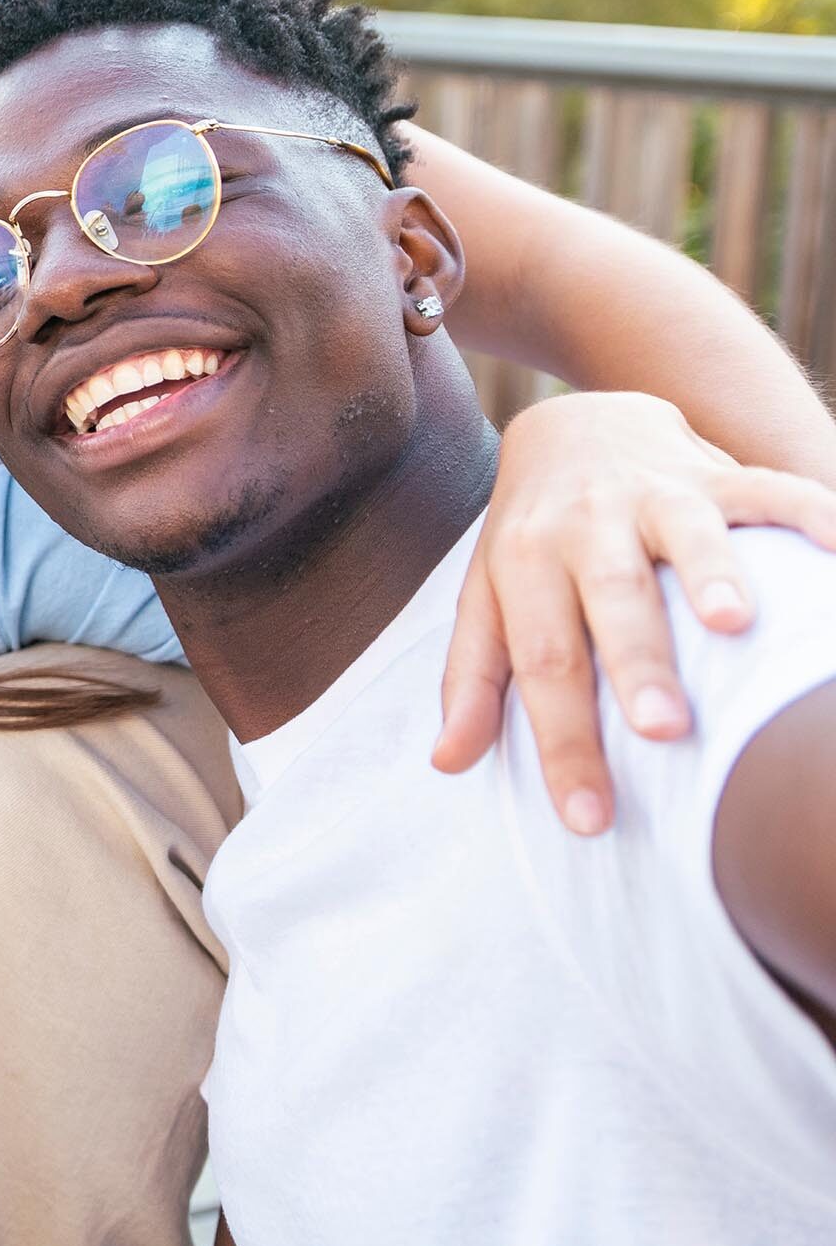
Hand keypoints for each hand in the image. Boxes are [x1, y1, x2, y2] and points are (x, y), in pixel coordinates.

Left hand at [433, 392, 835, 831]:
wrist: (567, 427)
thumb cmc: (529, 539)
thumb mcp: (486, 598)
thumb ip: (474, 678)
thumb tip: (445, 762)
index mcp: (526, 562)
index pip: (541, 661)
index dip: (562, 742)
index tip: (588, 819)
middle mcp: (586, 524)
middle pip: (610, 596)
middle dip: (638, 663)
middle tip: (664, 731)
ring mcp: (653, 494)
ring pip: (685, 532)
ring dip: (711, 574)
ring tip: (736, 624)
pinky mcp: (714, 473)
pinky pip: (768, 490)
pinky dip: (811, 515)